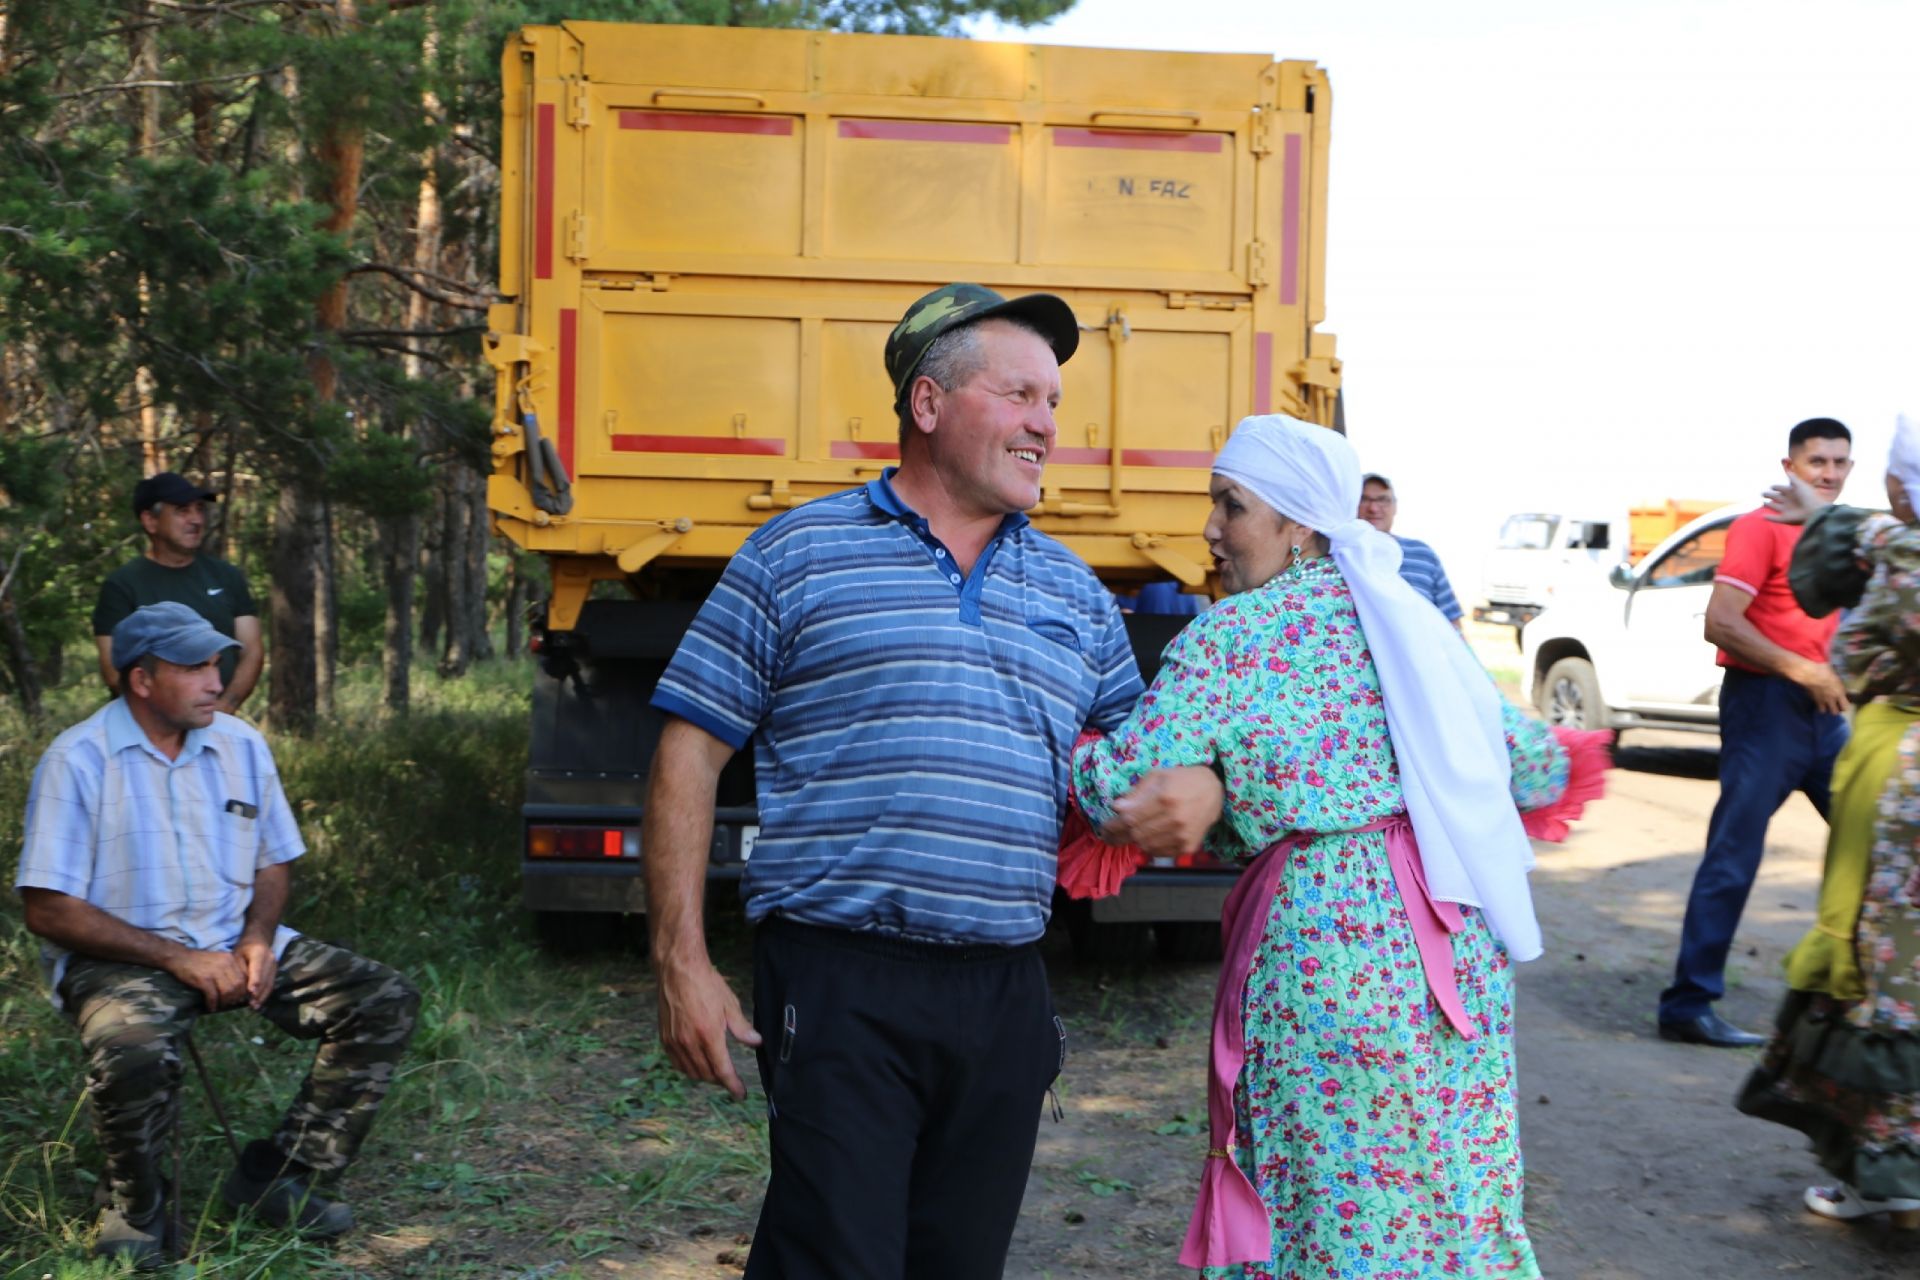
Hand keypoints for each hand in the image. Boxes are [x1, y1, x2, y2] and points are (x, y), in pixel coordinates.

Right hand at [166, 948, 249, 1010]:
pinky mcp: (204, 979)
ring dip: (225, 1002)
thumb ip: (230, 969)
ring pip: (227, 992)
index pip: (245, 977)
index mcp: (231, 958)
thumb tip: (239, 988)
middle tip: (230, 1004)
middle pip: (238, 986)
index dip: (244, 989)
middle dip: (236, 997)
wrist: (180, 957)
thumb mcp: (220, 960)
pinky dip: (213, 1004)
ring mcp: (215, 971)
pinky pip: (213, 996)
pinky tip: (211, 1007)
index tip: (240, 997)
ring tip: (220, 1006)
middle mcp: (226, 964)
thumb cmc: (200, 961)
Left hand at [234, 938, 277, 1009]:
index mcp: (259, 953)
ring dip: (262, 996)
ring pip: (270, 983)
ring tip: (255, 1007)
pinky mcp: (275, 971)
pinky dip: (265, 994)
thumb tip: (238, 986)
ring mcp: (275, 965)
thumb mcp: (237, 955)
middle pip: (265, 978)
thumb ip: (239, 969)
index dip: (255, 981)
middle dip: (259, 993)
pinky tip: (259, 1002)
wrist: (258, 939)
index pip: (257, 969)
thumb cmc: (244, 948)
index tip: (251, 992)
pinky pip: (271, 984)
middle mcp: (270, 959)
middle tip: (251, 1005)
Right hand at [654, 956, 761, 1099]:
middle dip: (720, 1081)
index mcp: (709, 1035)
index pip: (723, 1070)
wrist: (678, 970)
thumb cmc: (706, 983)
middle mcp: (690, 1042)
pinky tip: (696, 1064)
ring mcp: (675, 1042)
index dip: (733, 1085)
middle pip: (707, 1074)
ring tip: (715, 1072)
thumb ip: (742, 1028)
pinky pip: (677, 1063)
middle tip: (730, 1079)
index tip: (740, 1094)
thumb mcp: (729, 1004)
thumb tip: (757, 1043)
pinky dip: (688, 1068)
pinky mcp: (665, 1038)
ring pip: (691, 1072)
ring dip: (705, 1076)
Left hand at [1104, 765, 1224, 858]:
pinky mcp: (1188, 846)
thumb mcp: (1157, 776)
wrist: (1214, 791)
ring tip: (1129, 834)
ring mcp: (1183, 835)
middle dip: (1118, 836)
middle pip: (1136, 834)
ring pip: (1146, 846)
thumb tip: (1117, 808)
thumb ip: (1136, 793)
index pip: (1130, 819)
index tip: (1103, 828)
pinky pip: (1160, 853)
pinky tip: (1148, 838)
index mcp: (1164, 798)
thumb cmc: (1182, 779)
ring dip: (1134, 841)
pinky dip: (1149, 847)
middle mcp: (1174, 819)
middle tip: (1108, 836)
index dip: (1113, 826)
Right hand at [1762, 474, 1827, 525]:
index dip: (1777, 487)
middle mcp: (1789, 501)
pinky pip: (1775, 518)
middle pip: (1777, 497)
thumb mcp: (1800, 484)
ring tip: (1763, 503)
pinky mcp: (1785, 518)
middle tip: (1763, 493)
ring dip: (1769, 505)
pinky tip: (1763, 516)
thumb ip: (1793, 478)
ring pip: (1775, 507)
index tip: (1772, 486)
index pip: (1782, 489)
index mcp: (1793, 492)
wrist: (1814, 511)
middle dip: (1770, 495)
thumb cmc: (1808, 496)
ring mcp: (1787, 510)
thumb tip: (1787, 471)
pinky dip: (1770, 518)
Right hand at [1793, 660, 1850, 715]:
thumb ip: (1838, 684)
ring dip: (1824, 708)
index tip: (1844, 703)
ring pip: (1823, 711)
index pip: (1846, 707)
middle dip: (1835, 709)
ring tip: (1825, 704)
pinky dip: (1816, 703)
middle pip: (1835, 712)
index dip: (1845, 706)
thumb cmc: (1826, 671)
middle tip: (1834, 705)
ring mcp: (1821, 700)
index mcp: (1840, 694)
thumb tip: (1840, 685)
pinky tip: (1817, 698)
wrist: (1811, 673)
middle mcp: (1831, 699)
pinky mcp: (1812, 698)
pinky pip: (1815, 704)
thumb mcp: (1836, 677)